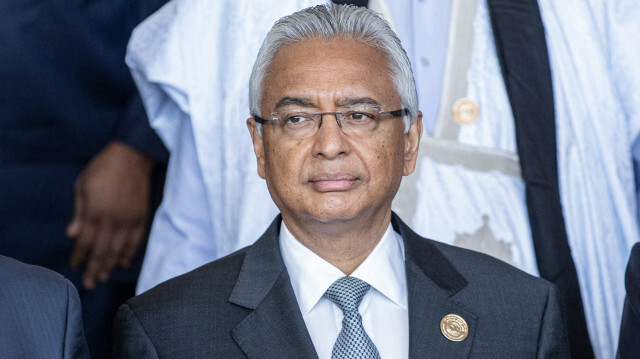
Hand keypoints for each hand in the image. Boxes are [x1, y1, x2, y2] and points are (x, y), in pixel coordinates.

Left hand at [67, 141, 153, 288]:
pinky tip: (124, 263)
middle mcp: (113, 220)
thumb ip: (79, 212)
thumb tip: (72, 234)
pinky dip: (130, 253)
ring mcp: (129, 220)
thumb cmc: (102, 169)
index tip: (75, 267)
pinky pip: (136, 241)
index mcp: (96, 212)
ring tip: (104, 278)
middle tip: (90, 284)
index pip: (85, 242)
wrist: (132, 157)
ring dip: (111, 265)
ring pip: (119, 249)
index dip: (79, 256)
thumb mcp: (82, 186)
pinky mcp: (142, 217)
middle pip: (102, 251)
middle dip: (95, 268)